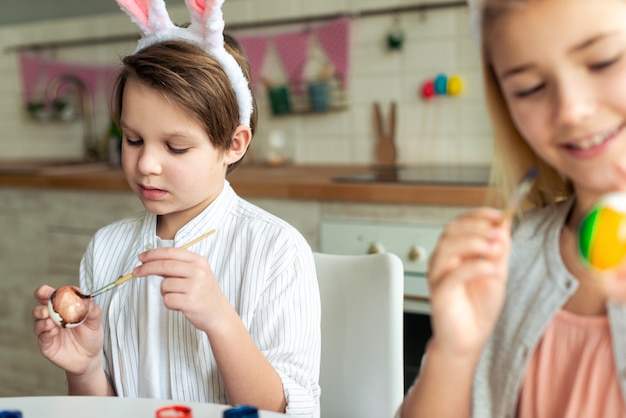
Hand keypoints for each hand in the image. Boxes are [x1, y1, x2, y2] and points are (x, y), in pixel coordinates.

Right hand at [32, 285, 103, 374]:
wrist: (90, 358)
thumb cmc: (91, 335)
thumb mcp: (95, 321)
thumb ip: (92, 310)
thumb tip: (87, 299)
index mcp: (62, 308)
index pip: (50, 296)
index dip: (46, 292)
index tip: (49, 292)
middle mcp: (52, 318)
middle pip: (40, 308)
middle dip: (41, 306)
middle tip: (47, 308)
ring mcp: (48, 331)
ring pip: (38, 322)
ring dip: (42, 320)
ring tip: (51, 322)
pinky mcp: (46, 344)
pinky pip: (42, 337)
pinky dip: (45, 333)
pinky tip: (53, 331)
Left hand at [133, 247, 228, 331]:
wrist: (219, 315)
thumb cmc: (204, 294)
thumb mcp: (197, 273)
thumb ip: (177, 266)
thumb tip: (151, 262)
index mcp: (199, 261)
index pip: (171, 252)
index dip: (153, 254)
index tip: (141, 258)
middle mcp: (198, 271)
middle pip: (164, 265)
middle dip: (146, 268)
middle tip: (136, 272)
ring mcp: (195, 287)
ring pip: (164, 285)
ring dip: (165, 292)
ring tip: (179, 296)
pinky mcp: (190, 302)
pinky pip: (167, 299)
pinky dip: (169, 303)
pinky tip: (180, 305)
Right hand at [427, 207, 510, 358]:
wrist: (469, 339)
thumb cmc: (479, 308)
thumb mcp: (497, 273)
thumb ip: (499, 250)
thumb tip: (504, 225)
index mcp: (455, 252)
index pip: (461, 223)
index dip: (478, 216)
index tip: (499, 215)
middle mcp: (443, 260)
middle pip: (451, 231)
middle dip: (477, 227)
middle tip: (499, 232)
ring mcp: (438, 275)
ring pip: (447, 247)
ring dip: (474, 242)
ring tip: (495, 249)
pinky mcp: (439, 292)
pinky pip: (453, 274)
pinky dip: (475, 267)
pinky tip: (492, 269)